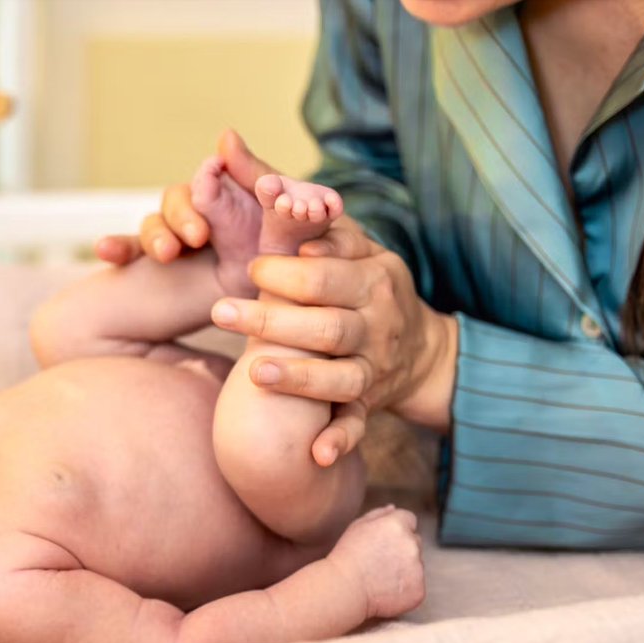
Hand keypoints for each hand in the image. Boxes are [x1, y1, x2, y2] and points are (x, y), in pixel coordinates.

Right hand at [94, 129, 276, 265]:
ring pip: (155, 223)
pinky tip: (105, 250)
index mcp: (238, 205)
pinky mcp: (156, 266)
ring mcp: (178, 240)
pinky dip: (118, 246)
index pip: (214, 177)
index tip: (214, 176)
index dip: (210, 180)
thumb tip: (239, 143)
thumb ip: (280, 202)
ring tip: (167, 255)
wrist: (271, 327)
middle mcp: (205, 216)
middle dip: (183, 214)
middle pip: (179, 197)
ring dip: (156, 235)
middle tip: (197, 237)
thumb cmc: (284, 275)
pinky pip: (131, 250)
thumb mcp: (288, 243)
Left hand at [210, 220, 458, 465]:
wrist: (423, 349)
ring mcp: (373, 370)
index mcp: (374, 282)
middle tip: (220, 312)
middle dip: (273, 320)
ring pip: (340, 378)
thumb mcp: (358, 248)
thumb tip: (273, 187)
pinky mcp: (368, 405)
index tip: (250, 267)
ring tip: (256, 372)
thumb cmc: (368, 286)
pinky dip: (339, 441)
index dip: (288, 271)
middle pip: (326, 326)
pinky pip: (356, 427)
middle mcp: (376, 328)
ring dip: (300, 379)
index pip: (328, 275)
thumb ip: (319, 221)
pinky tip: (314, 454)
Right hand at [329, 505, 423, 619]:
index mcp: (397, 525)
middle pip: (415, 541)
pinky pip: (416, 585)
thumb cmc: (347, 556)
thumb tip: (393, 508)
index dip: (396, 530)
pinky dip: (405, 588)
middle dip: (402, 548)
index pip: (409, 519)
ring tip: (380, 576)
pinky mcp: (419, 589)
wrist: (345, 588)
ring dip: (404, 568)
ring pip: (416, 564)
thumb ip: (378, 514)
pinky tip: (386, 589)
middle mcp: (412, 544)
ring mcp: (418, 568)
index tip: (384, 541)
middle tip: (379, 560)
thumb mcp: (357, 526)